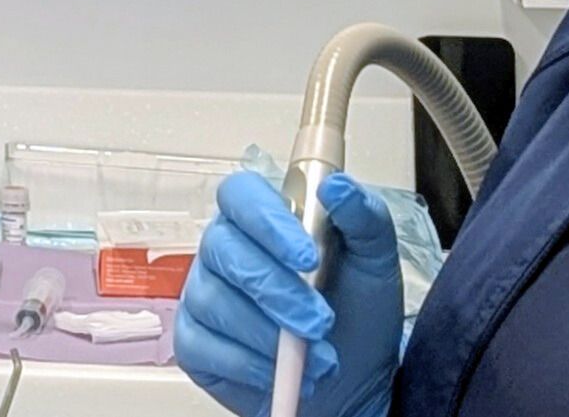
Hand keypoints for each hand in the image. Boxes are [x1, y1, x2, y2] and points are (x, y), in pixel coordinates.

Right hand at [173, 169, 398, 416]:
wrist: (353, 380)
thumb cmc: (358, 315)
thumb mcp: (375, 263)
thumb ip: (364, 218)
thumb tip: (338, 186)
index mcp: (263, 220)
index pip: (241, 194)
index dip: (266, 220)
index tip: (306, 256)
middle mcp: (225, 251)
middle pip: (223, 249)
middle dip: (276, 290)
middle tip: (319, 323)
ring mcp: (204, 295)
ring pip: (214, 301)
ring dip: (268, 335)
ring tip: (315, 359)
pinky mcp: (193, 342)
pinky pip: (202, 346)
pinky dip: (248, 365)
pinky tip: (280, 373)